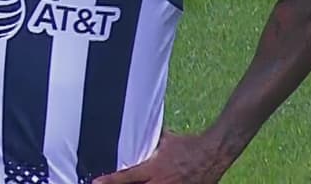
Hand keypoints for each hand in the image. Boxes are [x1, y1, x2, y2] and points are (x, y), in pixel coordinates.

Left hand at [92, 129, 231, 183]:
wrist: (214, 153)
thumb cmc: (189, 145)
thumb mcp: (167, 140)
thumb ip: (152, 140)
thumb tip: (141, 131)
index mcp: (155, 169)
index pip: (127, 177)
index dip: (110, 181)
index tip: (96, 183)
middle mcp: (161, 183)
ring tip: (132, 183)